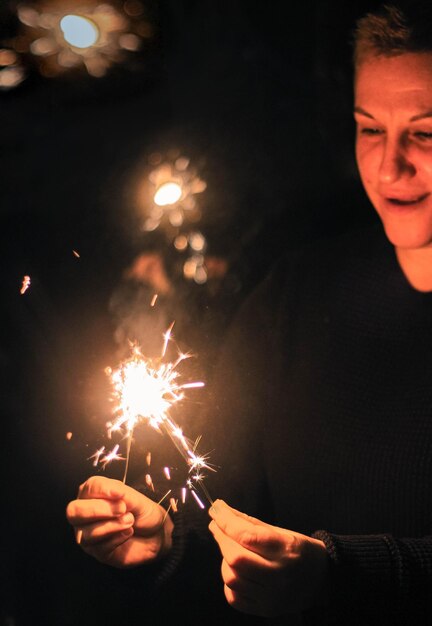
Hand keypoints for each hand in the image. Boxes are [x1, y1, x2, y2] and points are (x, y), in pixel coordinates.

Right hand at [66, 476, 172, 568]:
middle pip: (74, 512)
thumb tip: (114, 491)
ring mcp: (89, 535)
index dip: (102, 490)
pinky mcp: (98, 552)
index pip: (88, 488)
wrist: (157, 533)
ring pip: (87, 532)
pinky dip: (116, 538)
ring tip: (130, 520)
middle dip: (98, 510)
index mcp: (93, 495)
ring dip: (112, 525)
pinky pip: (99, 548)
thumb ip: (120, 492)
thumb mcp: (134, 497)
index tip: (120, 493)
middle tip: (122, 509)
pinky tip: (128, 533)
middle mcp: (85, 515)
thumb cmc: (142, 512)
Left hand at [209, 500, 328, 617]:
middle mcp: (279, 576)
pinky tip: (235, 570)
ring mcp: (272, 597)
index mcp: (287, 550)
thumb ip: (251, 523)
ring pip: (232, 578)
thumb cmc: (300, 550)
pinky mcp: (265, 610)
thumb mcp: (282, 531)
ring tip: (230, 549)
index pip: (248, 536)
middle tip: (218, 526)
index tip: (216, 510)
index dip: (226, 522)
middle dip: (222, 539)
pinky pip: (234, 598)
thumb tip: (221, 510)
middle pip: (236, 558)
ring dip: (224, 559)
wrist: (322, 580)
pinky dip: (229, 581)